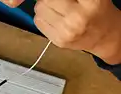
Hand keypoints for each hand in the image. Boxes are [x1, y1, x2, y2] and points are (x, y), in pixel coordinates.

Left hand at [3, 0, 120, 62]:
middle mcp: (78, 17)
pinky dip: (42, 16)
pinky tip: (54, 17)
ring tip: (56, 6)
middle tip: (57, 0)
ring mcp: (67, 32)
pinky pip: (38, 22)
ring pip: (39, 8)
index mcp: (91, 2)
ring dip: (44, 4)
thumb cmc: (96, 9)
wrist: (103, 35)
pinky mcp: (58, 41)